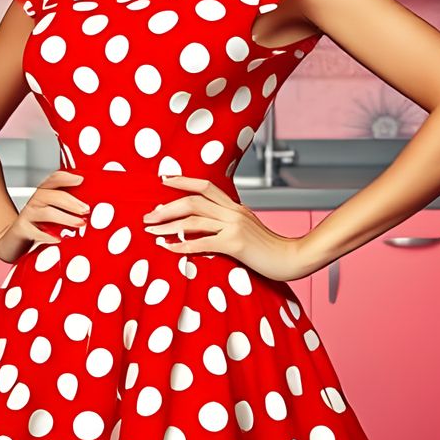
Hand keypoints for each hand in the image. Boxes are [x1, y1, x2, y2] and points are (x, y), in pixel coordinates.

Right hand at [0, 169, 89, 263]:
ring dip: (65, 217)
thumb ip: (66, 210)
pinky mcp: (21, 230)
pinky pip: (35, 231)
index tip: (80, 180)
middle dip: (71, 202)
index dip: (66, 178)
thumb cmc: (37, 227)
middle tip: (86, 209)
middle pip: (52, 195)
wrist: (12, 241)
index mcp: (43, 194)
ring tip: (79, 223)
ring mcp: (27, 215)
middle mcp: (34, 201)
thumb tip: (88, 209)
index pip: (53, 180)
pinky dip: (47, 235)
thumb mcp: (52, 215)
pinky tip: (58, 239)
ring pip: (47, 212)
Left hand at [142, 175, 313, 282]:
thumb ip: (230, 223)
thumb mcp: (249, 228)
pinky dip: (182, 246)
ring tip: (151, 231)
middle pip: (193, 201)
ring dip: (168, 226)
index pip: (205, 186)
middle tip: (148, 216)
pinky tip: (168, 248)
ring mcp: (234, 226)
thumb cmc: (270, 249)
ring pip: (193, 220)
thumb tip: (207, 226)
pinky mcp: (235, 244)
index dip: (182, 181)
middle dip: (167, 208)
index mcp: (235, 207)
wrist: (292, 259)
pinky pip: (202, 243)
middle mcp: (233, 212)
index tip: (163, 180)